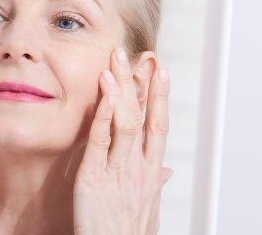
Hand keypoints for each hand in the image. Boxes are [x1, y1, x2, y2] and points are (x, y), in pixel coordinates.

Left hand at [73, 47, 172, 234]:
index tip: (161, 71)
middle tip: (140, 54)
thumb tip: (167, 171)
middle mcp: (139, 168)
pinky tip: (102, 90)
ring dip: (121, 89)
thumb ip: (156, 184)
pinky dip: (102, 112)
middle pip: (145, 116)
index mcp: (151, 173)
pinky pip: (100, 139)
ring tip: (116, 62)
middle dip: (143, 84)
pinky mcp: (94, 177)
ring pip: (125, 121)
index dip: (160, 97)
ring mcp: (118, 171)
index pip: (159, 126)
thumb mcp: (148, 208)